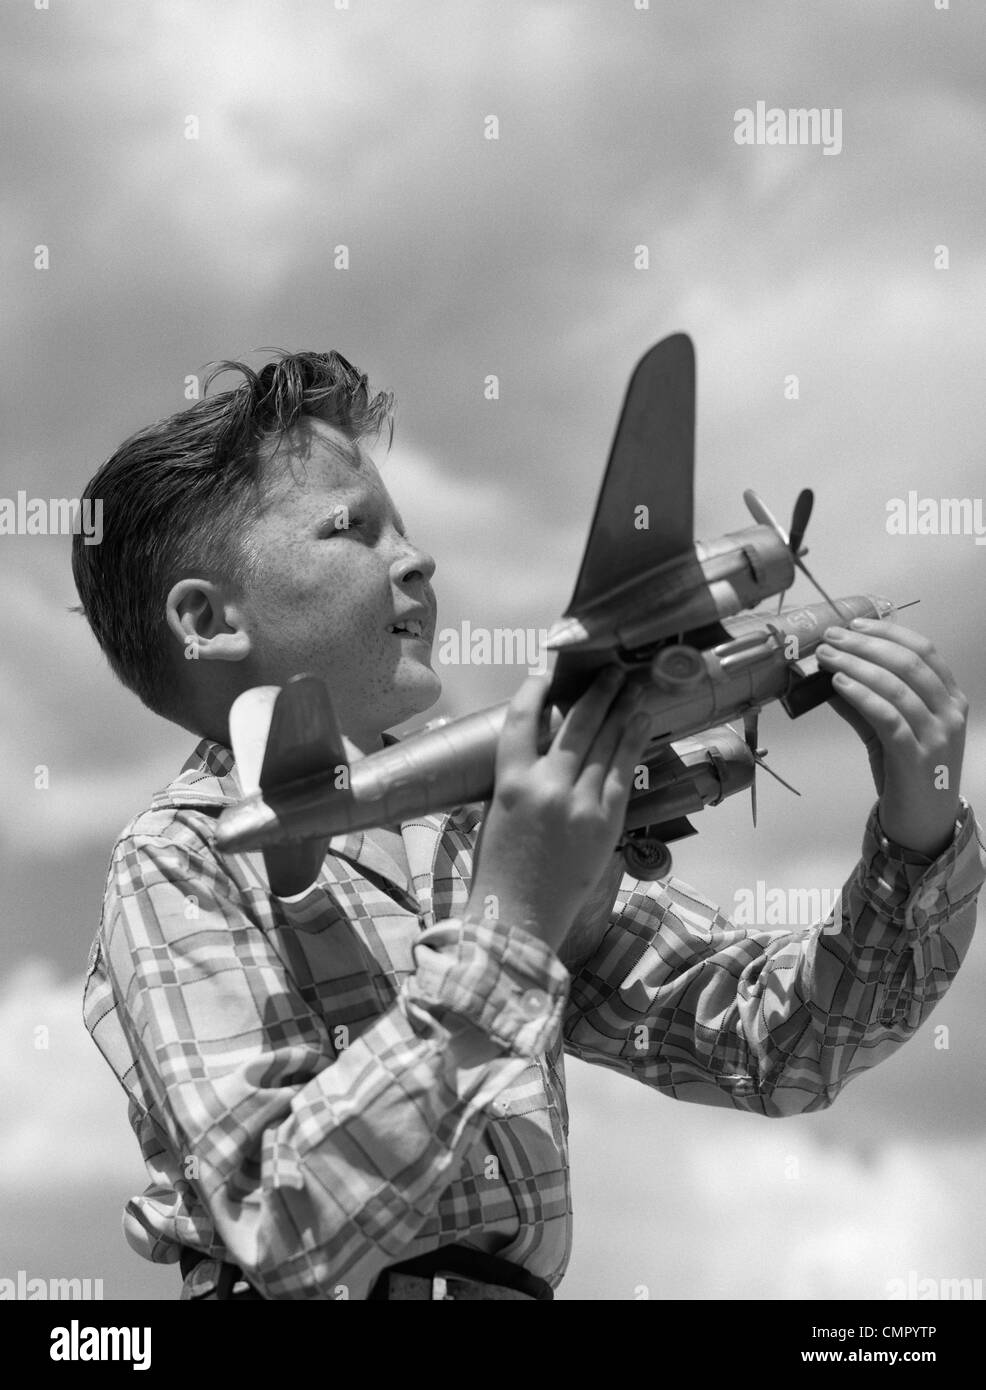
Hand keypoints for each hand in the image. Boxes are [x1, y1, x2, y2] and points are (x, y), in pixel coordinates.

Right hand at [466, 667, 651, 955]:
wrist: (518, 917)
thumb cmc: (498, 870)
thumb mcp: (494, 814)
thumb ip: (515, 780)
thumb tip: (534, 750)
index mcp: (509, 782)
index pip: (519, 719)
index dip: (534, 690)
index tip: (546, 673)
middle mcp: (545, 785)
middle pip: (576, 724)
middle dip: (596, 692)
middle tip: (611, 671)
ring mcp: (579, 803)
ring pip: (605, 743)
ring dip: (621, 711)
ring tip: (632, 688)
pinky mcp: (605, 822)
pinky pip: (622, 773)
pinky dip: (633, 744)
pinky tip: (642, 724)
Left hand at [816, 620, 967, 856]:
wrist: (923, 825)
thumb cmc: (907, 774)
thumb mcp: (888, 730)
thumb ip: (864, 701)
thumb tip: (829, 672)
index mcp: (951, 698)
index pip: (923, 650)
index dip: (887, 633)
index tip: (854, 625)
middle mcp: (950, 712)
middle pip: (908, 663)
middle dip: (865, 645)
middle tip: (831, 638)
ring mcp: (937, 735)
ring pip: (896, 686)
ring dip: (856, 666)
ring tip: (826, 658)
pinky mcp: (917, 757)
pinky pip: (888, 717)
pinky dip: (861, 695)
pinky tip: (838, 684)